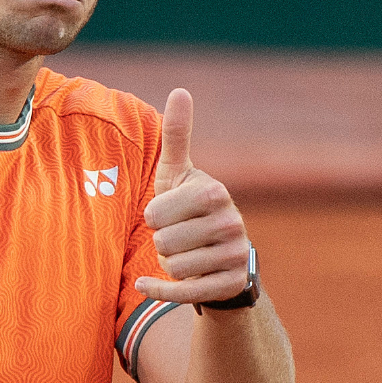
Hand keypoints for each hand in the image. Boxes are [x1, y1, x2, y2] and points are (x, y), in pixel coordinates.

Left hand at [135, 88, 251, 303]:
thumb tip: (179, 90)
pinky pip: (181, 292)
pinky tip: (146, 284)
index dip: (153, 216)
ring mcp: (234, 255)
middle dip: (162, 242)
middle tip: (179, 236)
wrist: (219, 256)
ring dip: (168, 264)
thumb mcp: (180, 172)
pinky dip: (157, 290)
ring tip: (186, 253)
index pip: (154, 213)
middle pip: (163, 242)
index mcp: (215, 191)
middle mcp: (232, 222)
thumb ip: (177, 134)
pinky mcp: (230, 284)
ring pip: (172, 267)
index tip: (169, 213)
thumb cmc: (189, 209)